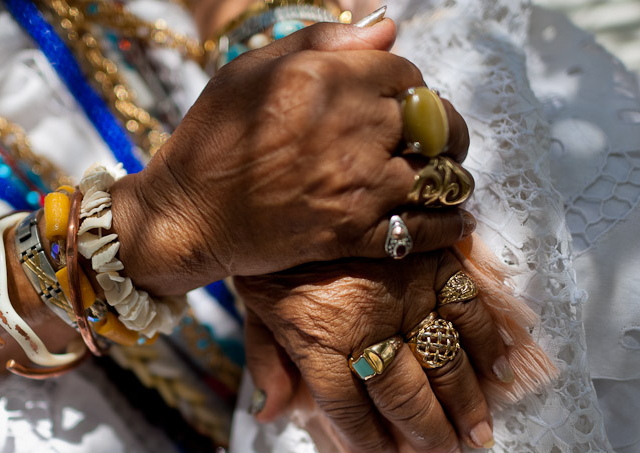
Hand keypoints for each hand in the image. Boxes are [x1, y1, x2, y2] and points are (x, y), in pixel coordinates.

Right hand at [112, 20, 472, 295]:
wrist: (187, 215)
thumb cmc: (211, 138)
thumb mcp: (249, 71)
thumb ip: (319, 42)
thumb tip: (387, 30)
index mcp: (326, 81)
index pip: (406, 73)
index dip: (406, 85)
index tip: (395, 101)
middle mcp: (351, 130)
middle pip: (435, 120)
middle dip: (438, 127)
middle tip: (432, 139)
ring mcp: (356, 187)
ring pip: (438, 175)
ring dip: (447, 175)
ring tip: (442, 179)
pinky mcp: (352, 235)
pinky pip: (422, 230)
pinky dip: (446, 226)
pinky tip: (452, 220)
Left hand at [236, 251, 511, 452]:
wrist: (290, 180)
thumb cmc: (272, 253)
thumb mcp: (256, 307)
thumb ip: (267, 363)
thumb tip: (270, 417)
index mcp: (317, 337)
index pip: (348, 408)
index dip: (370, 442)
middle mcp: (365, 321)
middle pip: (404, 393)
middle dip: (429, 435)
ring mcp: (404, 289)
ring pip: (443, 358)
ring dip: (467, 402)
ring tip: (480, 436)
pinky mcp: (432, 257)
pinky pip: (469, 304)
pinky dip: (489, 339)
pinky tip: (502, 369)